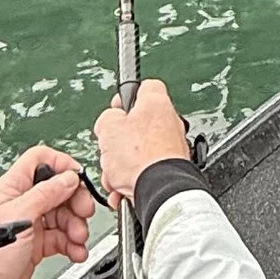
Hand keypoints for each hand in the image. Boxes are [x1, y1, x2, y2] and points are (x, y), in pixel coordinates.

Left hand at [0, 147, 96, 278]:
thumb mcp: (20, 216)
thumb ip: (46, 193)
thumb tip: (68, 177)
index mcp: (11, 189)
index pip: (39, 161)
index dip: (61, 165)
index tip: (78, 178)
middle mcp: (21, 203)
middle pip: (57, 189)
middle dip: (75, 201)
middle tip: (84, 213)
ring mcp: (30, 224)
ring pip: (63, 215)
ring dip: (76, 226)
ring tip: (78, 239)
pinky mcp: (37, 245)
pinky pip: (62, 237)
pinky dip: (73, 244)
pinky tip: (76, 251)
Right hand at [97, 79, 194, 204]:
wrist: (159, 191)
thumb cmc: (140, 158)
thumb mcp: (108, 127)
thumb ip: (107, 117)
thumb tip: (109, 122)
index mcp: (156, 103)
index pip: (144, 87)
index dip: (126, 97)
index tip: (116, 108)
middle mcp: (169, 123)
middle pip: (136, 126)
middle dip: (118, 141)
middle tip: (111, 148)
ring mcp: (172, 148)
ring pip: (137, 153)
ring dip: (121, 165)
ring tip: (115, 175)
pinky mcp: (170, 169)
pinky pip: (144, 171)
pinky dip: (131, 180)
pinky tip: (123, 188)